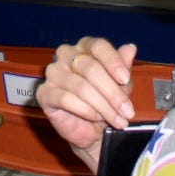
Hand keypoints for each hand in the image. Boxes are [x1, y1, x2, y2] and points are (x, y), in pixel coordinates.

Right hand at [35, 36, 136, 171]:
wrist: (90, 129)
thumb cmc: (105, 101)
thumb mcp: (120, 84)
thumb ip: (123, 66)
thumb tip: (131, 48)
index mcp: (85, 46)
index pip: (98, 46)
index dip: (113, 62)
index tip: (125, 79)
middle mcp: (65, 55)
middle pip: (91, 68)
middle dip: (113, 93)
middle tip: (127, 111)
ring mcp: (53, 73)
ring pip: (81, 87)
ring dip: (103, 106)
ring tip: (117, 120)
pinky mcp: (44, 93)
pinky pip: (66, 99)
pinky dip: (86, 111)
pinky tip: (96, 118)